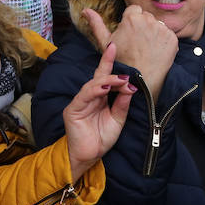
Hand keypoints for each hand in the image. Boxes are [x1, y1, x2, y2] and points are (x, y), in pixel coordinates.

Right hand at [63, 40, 136, 178]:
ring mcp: (80, 102)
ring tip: (120, 80)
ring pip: (92, 85)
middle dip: (108, 66)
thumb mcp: (118, 119)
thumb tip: (130, 86)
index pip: (104, 76)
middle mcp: (89, 97)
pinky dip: (95, 90)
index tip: (114, 46)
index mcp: (99, 98)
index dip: (108, 61)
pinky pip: (84, 96)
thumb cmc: (101, 139)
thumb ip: (123, 103)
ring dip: (107, 81)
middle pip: (98, 77)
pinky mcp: (73, 110)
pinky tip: (105, 88)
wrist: (89, 157)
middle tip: (125, 70)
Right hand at [83, 5, 177, 98]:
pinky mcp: (172, 38)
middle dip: (142, 25)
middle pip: (146, 16)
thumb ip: (96, 24)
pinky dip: (163, 41)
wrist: (141, 81)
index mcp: (132, 18)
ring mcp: (162, 29)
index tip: (130, 34)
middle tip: (137, 43)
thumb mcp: (105, 43)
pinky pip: (167, 34)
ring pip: (157, 24)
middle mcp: (148, 20)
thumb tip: (85, 10)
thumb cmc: (121, 62)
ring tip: (146, 48)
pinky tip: (155, 52)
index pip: (134, 10)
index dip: (131, 22)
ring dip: (153, 32)